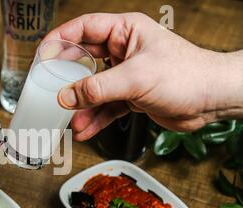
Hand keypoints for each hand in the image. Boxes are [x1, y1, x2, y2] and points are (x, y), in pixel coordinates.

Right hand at [43, 13, 242, 140]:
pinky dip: (96, 119)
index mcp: (125, 31)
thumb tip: (66, 97)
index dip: (60, 39)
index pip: (84, 29)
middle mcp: (123, 50)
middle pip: (84, 61)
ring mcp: (126, 74)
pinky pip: (106, 107)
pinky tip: (86, 130)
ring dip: (82, 106)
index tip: (42, 54)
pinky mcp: (131, 96)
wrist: (212, 100)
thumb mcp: (136, 78)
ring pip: (94, 89)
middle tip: (49, 90)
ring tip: (70, 121)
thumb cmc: (186, 75)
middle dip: (67, 78)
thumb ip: (97, 88)